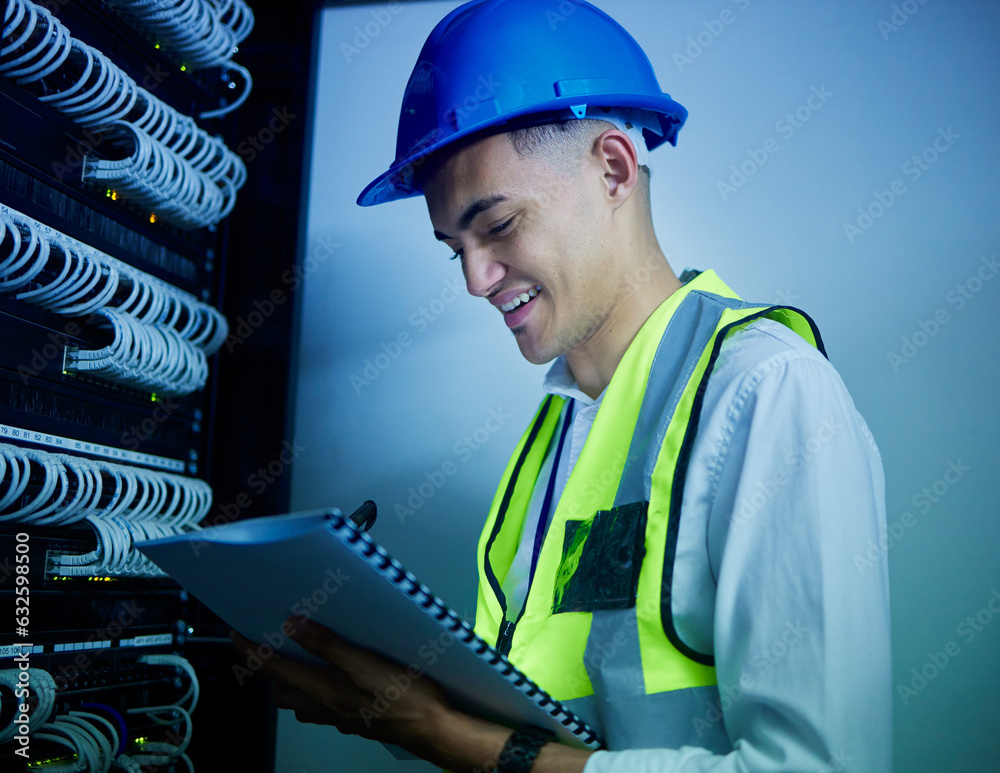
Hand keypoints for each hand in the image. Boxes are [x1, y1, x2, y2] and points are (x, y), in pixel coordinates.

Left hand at [230, 615, 451, 749]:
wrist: (435, 730)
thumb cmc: (406, 696)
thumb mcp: (367, 663)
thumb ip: (328, 645)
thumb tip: (292, 626)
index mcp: (325, 689)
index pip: (276, 671)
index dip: (252, 653)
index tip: (237, 636)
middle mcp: (327, 706)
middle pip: (283, 691)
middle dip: (268, 670)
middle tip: (264, 646)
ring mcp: (341, 717)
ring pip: (301, 702)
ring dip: (289, 683)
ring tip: (291, 662)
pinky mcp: (357, 720)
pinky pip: (321, 708)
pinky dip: (312, 694)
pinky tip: (327, 685)